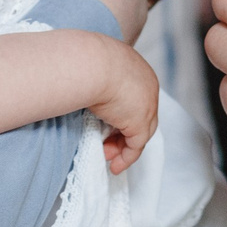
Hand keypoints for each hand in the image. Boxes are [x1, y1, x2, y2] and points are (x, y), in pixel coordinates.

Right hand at [88, 39, 159, 172]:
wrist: (90, 64)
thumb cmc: (85, 60)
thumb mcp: (93, 67)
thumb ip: (94, 79)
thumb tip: (79, 85)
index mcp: (135, 68)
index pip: (134, 96)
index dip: (121, 113)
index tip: (107, 124)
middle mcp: (147, 85)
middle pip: (141, 116)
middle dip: (123, 133)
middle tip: (107, 145)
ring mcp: (147, 104)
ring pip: (140, 132)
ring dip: (123, 147)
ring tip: (108, 156)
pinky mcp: (141, 122)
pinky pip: (136, 146)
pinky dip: (126, 157)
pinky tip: (115, 166)